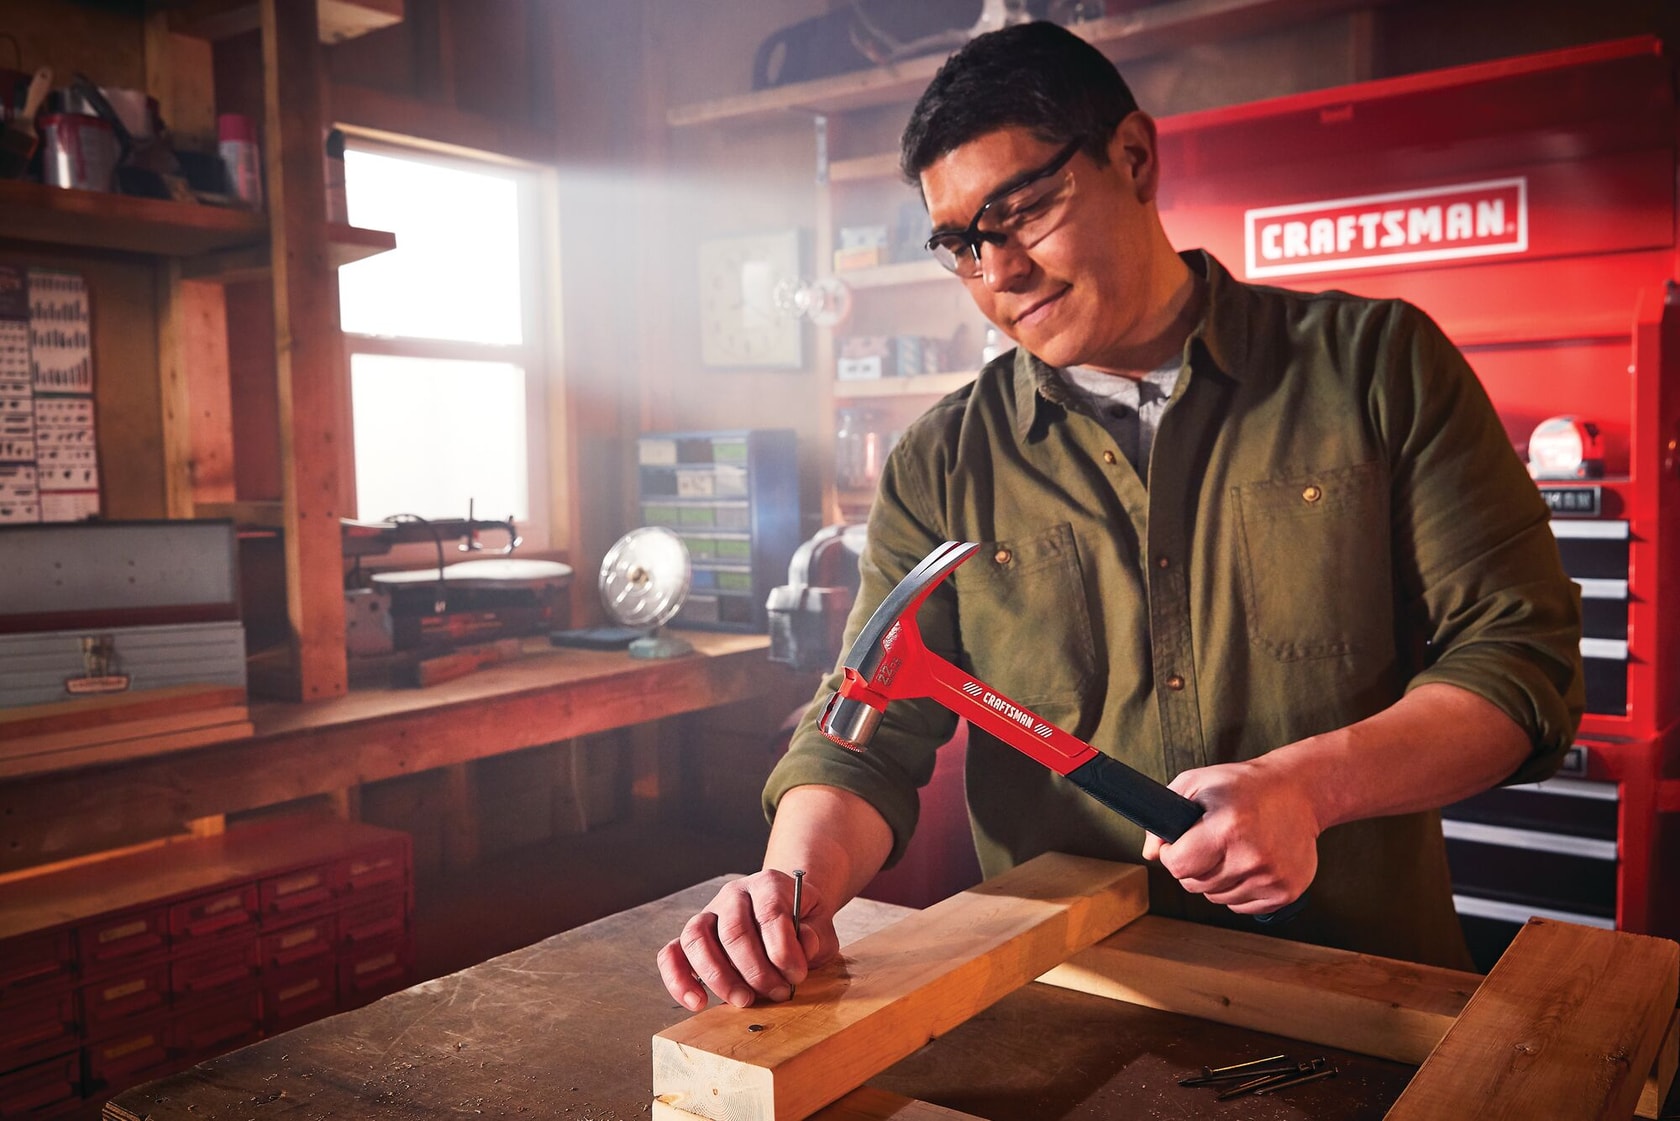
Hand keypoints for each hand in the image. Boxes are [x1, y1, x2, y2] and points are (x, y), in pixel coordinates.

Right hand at [656, 868, 837, 1011]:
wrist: (787, 911)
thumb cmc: (802, 922)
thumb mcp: (820, 924)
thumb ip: (816, 935)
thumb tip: (803, 944)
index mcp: (768, 885)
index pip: (770, 913)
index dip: (783, 949)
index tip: (797, 976)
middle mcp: (734, 894)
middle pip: (734, 930)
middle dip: (757, 971)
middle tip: (778, 993)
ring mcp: (709, 913)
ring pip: (697, 939)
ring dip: (719, 977)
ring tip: (743, 1000)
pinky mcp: (692, 937)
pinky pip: (672, 953)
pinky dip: (678, 979)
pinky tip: (697, 1002)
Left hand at [1140, 758, 1319, 913]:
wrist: (1298, 792)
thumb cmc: (1243, 786)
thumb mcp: (1197, 784)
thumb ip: (1165, 818)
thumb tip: (1151, 854)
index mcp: (1226, 829)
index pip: (1178, 866)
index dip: (1172, 854)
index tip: (1180, 843)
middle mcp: (1250, 857)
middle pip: (1195, 885)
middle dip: (1194, 866)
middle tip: (1209, 842)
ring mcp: (1272, 877)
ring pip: (1217, 897)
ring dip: (1216, 879)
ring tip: (1231, 849)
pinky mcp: (1287, 892)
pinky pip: (1242, 906)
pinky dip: (1238, 890)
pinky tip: (1248, 863)